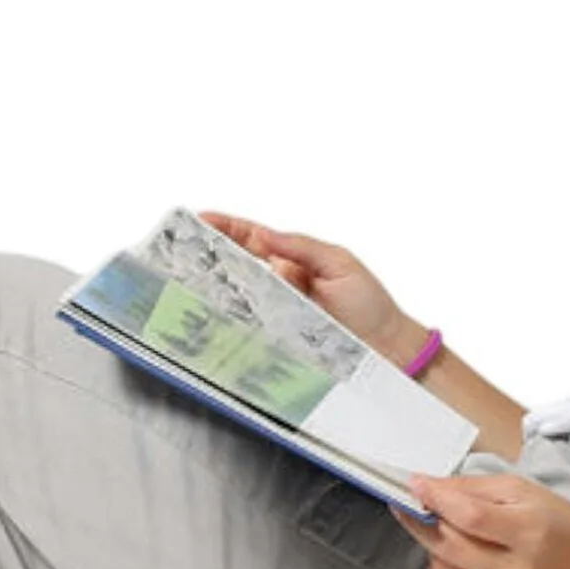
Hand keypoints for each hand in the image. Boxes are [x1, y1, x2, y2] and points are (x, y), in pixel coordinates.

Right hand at [197, 210, 414, 357]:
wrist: (387, 350)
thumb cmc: (370, 306)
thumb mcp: (339, 263)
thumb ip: (301, 246)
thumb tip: (264, 233)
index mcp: (293, 261)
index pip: (253, 238)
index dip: (226, 227)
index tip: (200, 218)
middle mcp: (279, 286)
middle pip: (236, 265)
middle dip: (208, 254)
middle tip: (181, 247)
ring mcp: (275, 313)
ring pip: (237, 296)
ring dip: (214, 286)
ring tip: (188, 275)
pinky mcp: (277, 340)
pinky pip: (249, 327)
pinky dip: (231, 320)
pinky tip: (215, 312)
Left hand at [391, 471, 569, 568]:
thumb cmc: (554, 523)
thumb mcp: (521, 490)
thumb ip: (471, 488)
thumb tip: (425, 487)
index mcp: (530, 532)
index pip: (470, 517)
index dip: (436, 499)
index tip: (416, 485)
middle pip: (450, 547)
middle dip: (425, 522)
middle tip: (420, 507)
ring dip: (435, 548)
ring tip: (452, 535)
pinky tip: (452, 562)